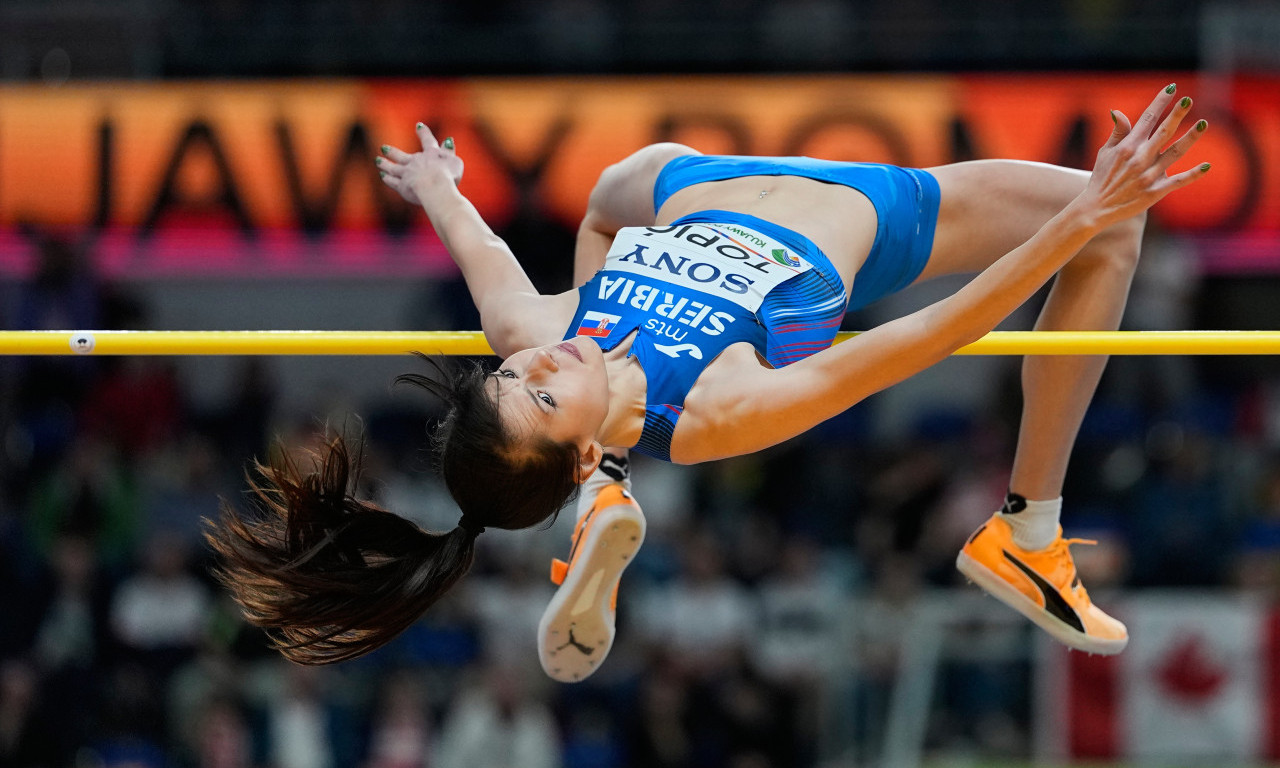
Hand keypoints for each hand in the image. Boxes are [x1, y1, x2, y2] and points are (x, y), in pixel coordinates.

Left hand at [376, 124, 463, 206]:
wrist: (435, 188)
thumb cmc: (449, 176)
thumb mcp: (454, 161)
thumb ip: (450, 151)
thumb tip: (448, 140)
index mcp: (430, 155)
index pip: (427, 141)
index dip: (423, 133)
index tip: (418, 125)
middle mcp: (415, 162)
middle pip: (401, 156)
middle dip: (392, 151)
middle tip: (383, 148)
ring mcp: (406, 174)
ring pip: (393, 168)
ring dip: (385, 164)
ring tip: (378, 160)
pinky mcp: (402, 186)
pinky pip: (393, 181)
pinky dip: (387, 178)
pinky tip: (383, 176)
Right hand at [1080, 83, 1209, 228]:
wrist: (1095, 209)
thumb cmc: (1101, 178)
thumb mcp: (1105, 152)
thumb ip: (1118, 132)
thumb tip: (1118, 111)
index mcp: (1128, 146)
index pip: (1147, 119)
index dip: (1160, 102)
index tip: (1171, 88)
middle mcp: (1140, 158)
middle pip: (1164, 132)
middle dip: (1177, 114)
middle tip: (1188, 100)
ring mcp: (1149, 175)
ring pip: (1175, 153)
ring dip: (1190, 138)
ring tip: (1203, 124)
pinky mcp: (1155, 192)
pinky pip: (1178, 181)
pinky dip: (1192, 174)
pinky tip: (1206, 166)